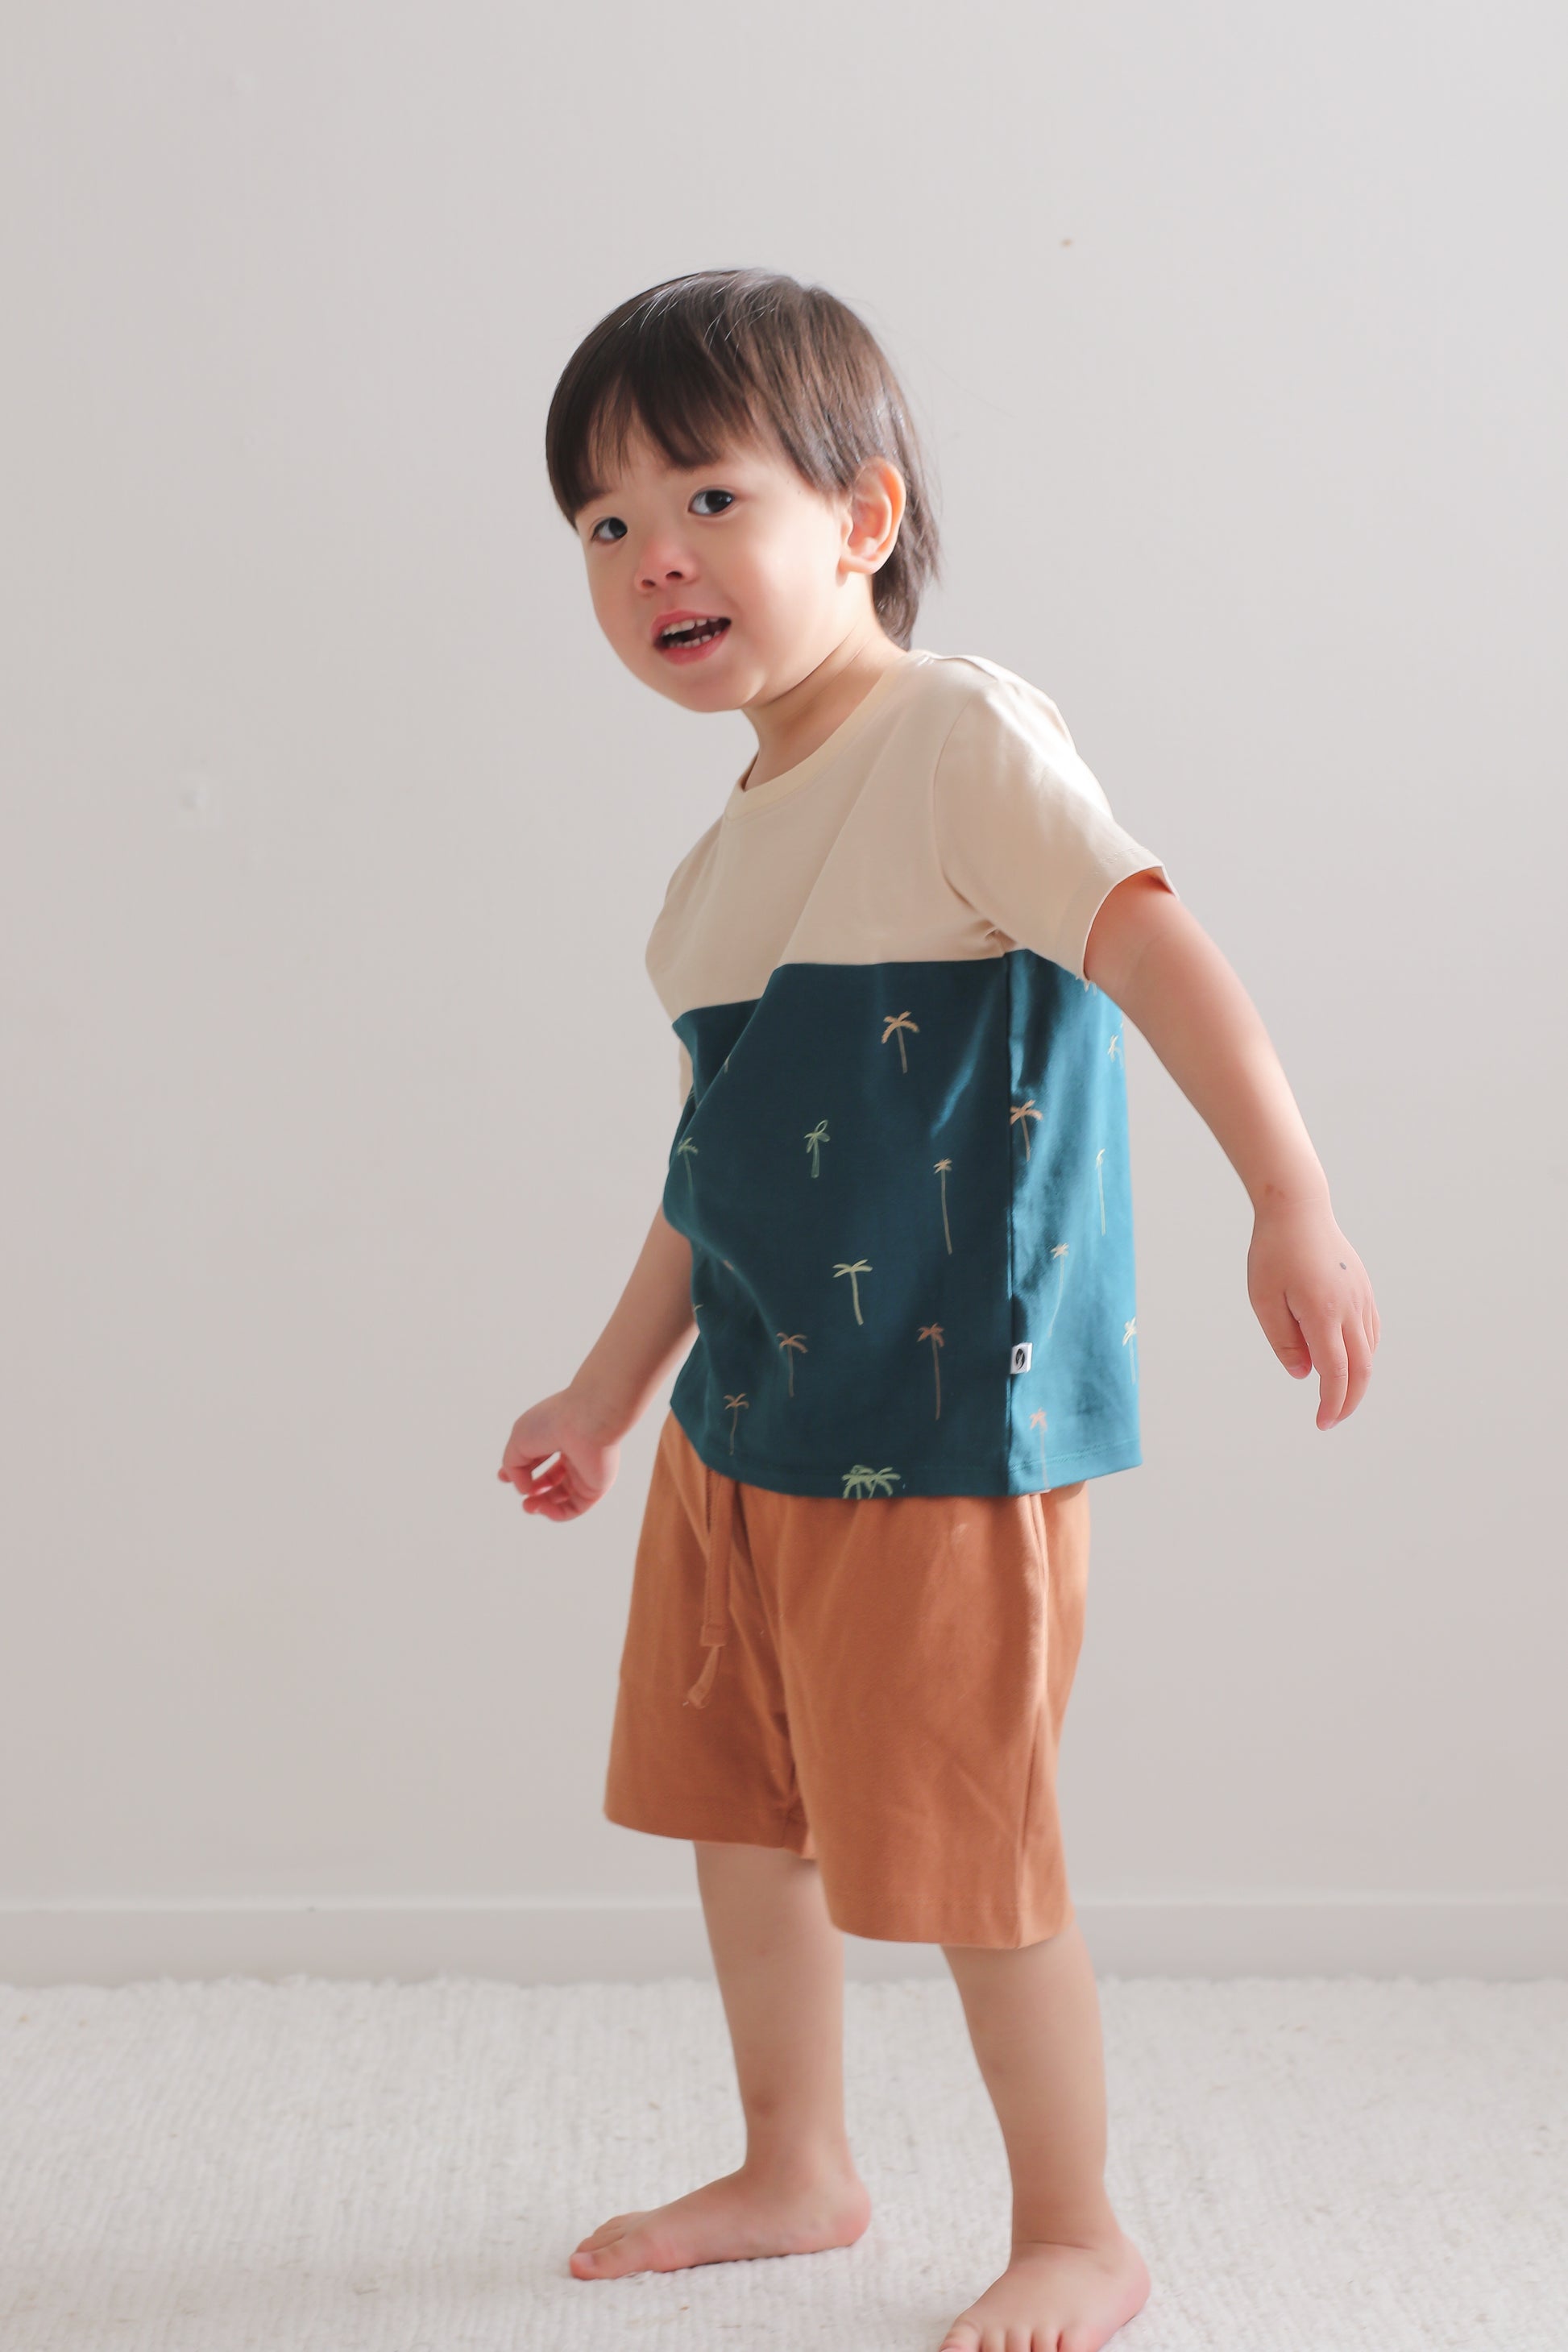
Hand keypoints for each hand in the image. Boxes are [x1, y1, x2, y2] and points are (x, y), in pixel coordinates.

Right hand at [495, 1386, 622, 1521]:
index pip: (537, 1457)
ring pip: (562, 1495)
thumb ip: (512, 1467)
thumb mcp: (518, 1442)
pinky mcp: (595, 1486)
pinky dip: (557, 1513)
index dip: (519, 1470)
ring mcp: (585, 1470)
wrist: (586, 1422)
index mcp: (556, 1434)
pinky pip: (575, 1507)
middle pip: (551, 1479)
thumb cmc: (552, 1423)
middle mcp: (573, 1452)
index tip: (502, 1478)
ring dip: (542, 1505)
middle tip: (522, 1496)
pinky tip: (544, 1509)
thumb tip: (523, 1489)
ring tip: (528, 1507)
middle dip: (532, 1491)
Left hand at [1247, 1198, 1379, 1428]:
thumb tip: (1304, 1375)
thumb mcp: (1264, 1299)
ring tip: (1336, 1395)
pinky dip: (1364, 1354)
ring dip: (1357, 1379)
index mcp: (1323, 1313)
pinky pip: (1371, 1331)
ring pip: (1370, 1350)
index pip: (1335, 1373)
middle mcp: (1349, 1308)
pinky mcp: (1364, 1290)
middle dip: (1349, 1400)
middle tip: (1332, 1419)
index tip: (1322, 1423)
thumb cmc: (1273, 1252)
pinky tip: (1349, 1361)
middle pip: (1361, 1368)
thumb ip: (1284, 1341)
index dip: (1332, 1403)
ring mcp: (1361, 1298)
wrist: (1298, 1209)